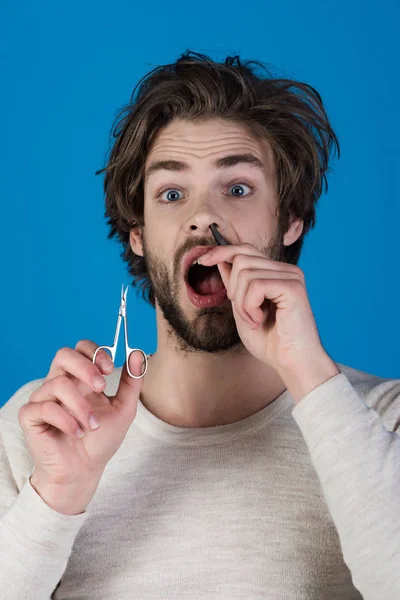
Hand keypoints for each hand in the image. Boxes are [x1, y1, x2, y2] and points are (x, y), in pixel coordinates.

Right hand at [18, 340, 143, 513]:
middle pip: (64, 355)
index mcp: (81, 378)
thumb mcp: (124, 409)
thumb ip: (131, 382)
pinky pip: (44, 407)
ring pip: (58, 384)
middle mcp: (61, 383)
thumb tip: (137, 353)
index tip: (110, 369)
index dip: (95, 352)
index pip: (82, 349)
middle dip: (85, 367)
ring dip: (81, 406)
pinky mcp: (31, 416)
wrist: (84, 471)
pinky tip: (77, 432)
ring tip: (92, 425)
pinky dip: (65, 420)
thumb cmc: (100, 440)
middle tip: (101, 387)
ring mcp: (44, 398)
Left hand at [199, 243, 338, 398]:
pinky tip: (259, 320)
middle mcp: (286, 270)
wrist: (292, 363)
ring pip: (245, 272)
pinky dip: (250, 306)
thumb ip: (235, 285)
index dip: (221, 252)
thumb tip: (221, 261)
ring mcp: (292, 276)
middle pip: (241, 258)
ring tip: (254, 320)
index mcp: (276, 273)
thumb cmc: (271, 342)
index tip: (202, 260)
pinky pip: (256, 285)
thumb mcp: (243, 309)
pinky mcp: (293, 287)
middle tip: (245, 315)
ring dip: (241, 302)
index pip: (245, 249)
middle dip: (233, 289)